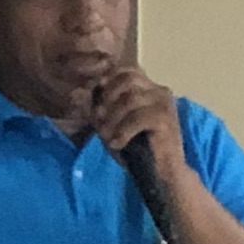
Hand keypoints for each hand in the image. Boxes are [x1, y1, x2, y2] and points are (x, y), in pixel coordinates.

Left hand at [87, 66, 183, 188]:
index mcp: (149, 88)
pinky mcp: (165, 119)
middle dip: (108, 99)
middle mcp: (159, 91)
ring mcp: (164, 103)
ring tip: (108, 136)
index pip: (125, 71)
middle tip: (100, 121)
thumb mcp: (111, 125)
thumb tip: (78, 94)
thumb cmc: (137, 148)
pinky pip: (137, 118)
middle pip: (127, 79)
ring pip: (130, 99)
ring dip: (113, 119)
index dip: (107, 82)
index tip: (96, 104)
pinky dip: (122, 132)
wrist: (161, 173)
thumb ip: (98, 108)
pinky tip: (118, 144)